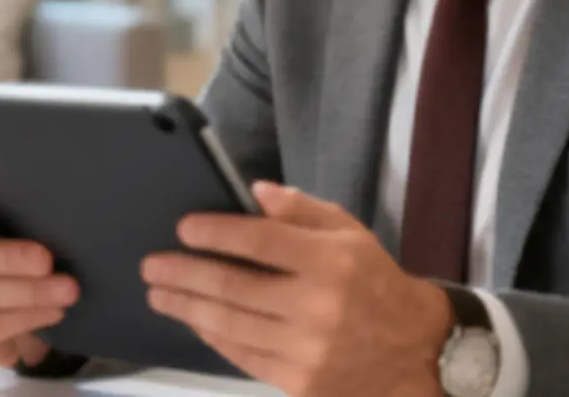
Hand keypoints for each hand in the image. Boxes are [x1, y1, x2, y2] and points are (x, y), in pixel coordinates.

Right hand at [0, 185, 79, 368]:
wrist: (20, 291)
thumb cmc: (15, 236)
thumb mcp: (13, 215)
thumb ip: (13, 205)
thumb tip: (45, 199)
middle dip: (4, 259)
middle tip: (46, 260)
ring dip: (24, 292)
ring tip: (65, 289)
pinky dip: (24, 318)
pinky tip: (52, 310)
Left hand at [140, 182, 453, 396]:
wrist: (416, 352)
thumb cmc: (374, 283)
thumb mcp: (350, 233)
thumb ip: (301, 210)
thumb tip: (255, 191)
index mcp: (330, 262)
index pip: (258, 241)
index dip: (215, 232)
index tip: (184, 228)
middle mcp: (316, 307)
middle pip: (232, 287)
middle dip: (183, 273)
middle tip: (152, 265)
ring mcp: (306, 350)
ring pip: (229, 325)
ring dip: (186, 307)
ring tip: (159, 293)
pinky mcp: (298, 382)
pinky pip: (242, 355)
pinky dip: (212, 336)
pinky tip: (194, 320)